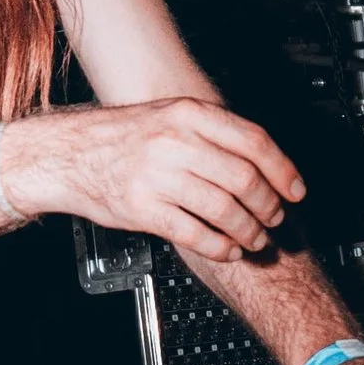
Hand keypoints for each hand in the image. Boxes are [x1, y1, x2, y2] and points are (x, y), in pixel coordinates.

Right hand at [9, 95, 301, 265]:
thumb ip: (211, 133)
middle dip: (268, 205)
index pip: (253, 141)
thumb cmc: (122, 138)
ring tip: (255, 239)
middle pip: (244, 178)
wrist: (67, 154)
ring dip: (248, 231)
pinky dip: (220, 247)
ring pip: (224, 209)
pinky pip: (195, 233)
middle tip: (275, 219)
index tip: (296, 190)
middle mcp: (175, 141)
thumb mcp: (168, 117)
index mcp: (188, 113)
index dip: (283, 170)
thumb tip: (263, 160)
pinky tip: (228, 250)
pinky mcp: (142, 208)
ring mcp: (157, 175)